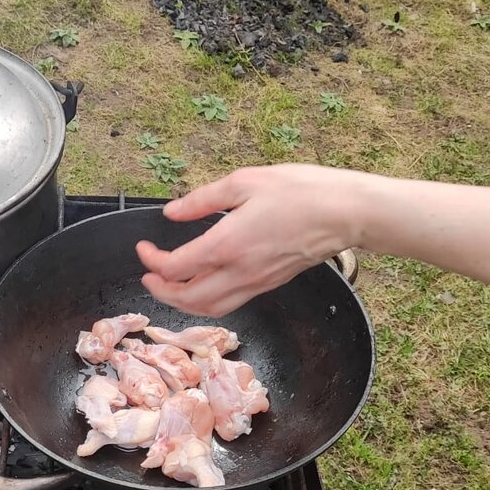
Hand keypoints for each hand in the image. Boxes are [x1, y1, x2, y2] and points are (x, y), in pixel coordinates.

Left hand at [136, 164, 372, 316]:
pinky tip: (202, 284)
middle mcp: (239, 271)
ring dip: (183, 302)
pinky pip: (229, 303)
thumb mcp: (245, 182)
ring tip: (169, 285)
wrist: (345, 213)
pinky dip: (207, 301)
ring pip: (209, 308)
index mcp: (228, 244)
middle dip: (160, 291)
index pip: (176, 268)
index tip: (143, 248)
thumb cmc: (301, 191)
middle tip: (149, 274)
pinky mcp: (269, 284)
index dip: (152, 261)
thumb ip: (202, 200)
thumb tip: (171, 212)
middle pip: (188, 299)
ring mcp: (256, 282)